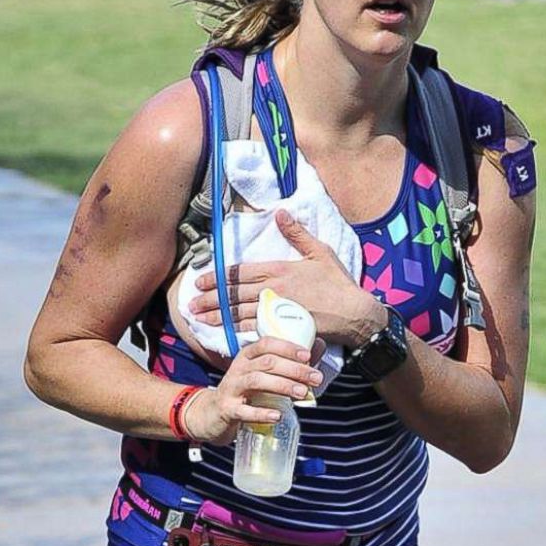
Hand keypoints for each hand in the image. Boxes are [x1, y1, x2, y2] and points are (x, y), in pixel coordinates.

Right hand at [182, 337, 321, 445]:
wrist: (210, 414)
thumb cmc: (244, 393)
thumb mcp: (263, 375)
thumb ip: (289, 364)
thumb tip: (318, 347)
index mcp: (247, 356)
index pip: (266, 343)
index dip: (288, 347)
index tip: (308, 356)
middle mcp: (238, 369)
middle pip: (267, 362)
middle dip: (294, 369)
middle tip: (315, 378)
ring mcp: (231, 388)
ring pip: (257, 381)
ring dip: (282, 385)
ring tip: (303, 393)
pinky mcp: (227, 410)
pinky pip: (244, 411)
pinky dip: (262, 413)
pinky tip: (278, 416)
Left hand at [188, 210, 384, 346]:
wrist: (354, 313)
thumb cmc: (338, 283)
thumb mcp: (320, 252)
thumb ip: (297, 234)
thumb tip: (280, 213)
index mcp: (279, 269)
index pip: (240, 272)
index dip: (217, 277)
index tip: (200, 280)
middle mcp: (274, 290)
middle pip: (234, 294)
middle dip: (210, 298)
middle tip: (190, 303)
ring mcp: (277, 311)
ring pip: (239, 313)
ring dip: (217, 316)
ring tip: (199, 318)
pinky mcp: (283, 328)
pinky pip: (254, 329)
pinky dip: (236, 331)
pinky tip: (223, 332)